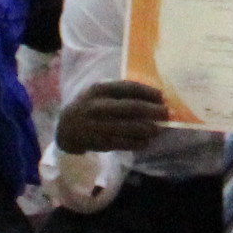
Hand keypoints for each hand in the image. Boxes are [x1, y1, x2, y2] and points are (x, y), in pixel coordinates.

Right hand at [58, 78, 172, 153]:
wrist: (66, 128)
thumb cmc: (89, 106)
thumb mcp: (98, 93)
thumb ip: (119, 92)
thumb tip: (152, 96)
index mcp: (99, 90)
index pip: (128, 88)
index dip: (148, 92)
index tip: (161, 96)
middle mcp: (98, 106)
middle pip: (131, 108)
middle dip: (152, 111)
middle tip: (166, 113)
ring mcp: (98, 125)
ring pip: (129, 128)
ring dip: (148, 129)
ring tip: (158, 129)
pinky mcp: (99, 142)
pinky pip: (123, 143)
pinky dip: (137, 143)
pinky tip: (146, 142)